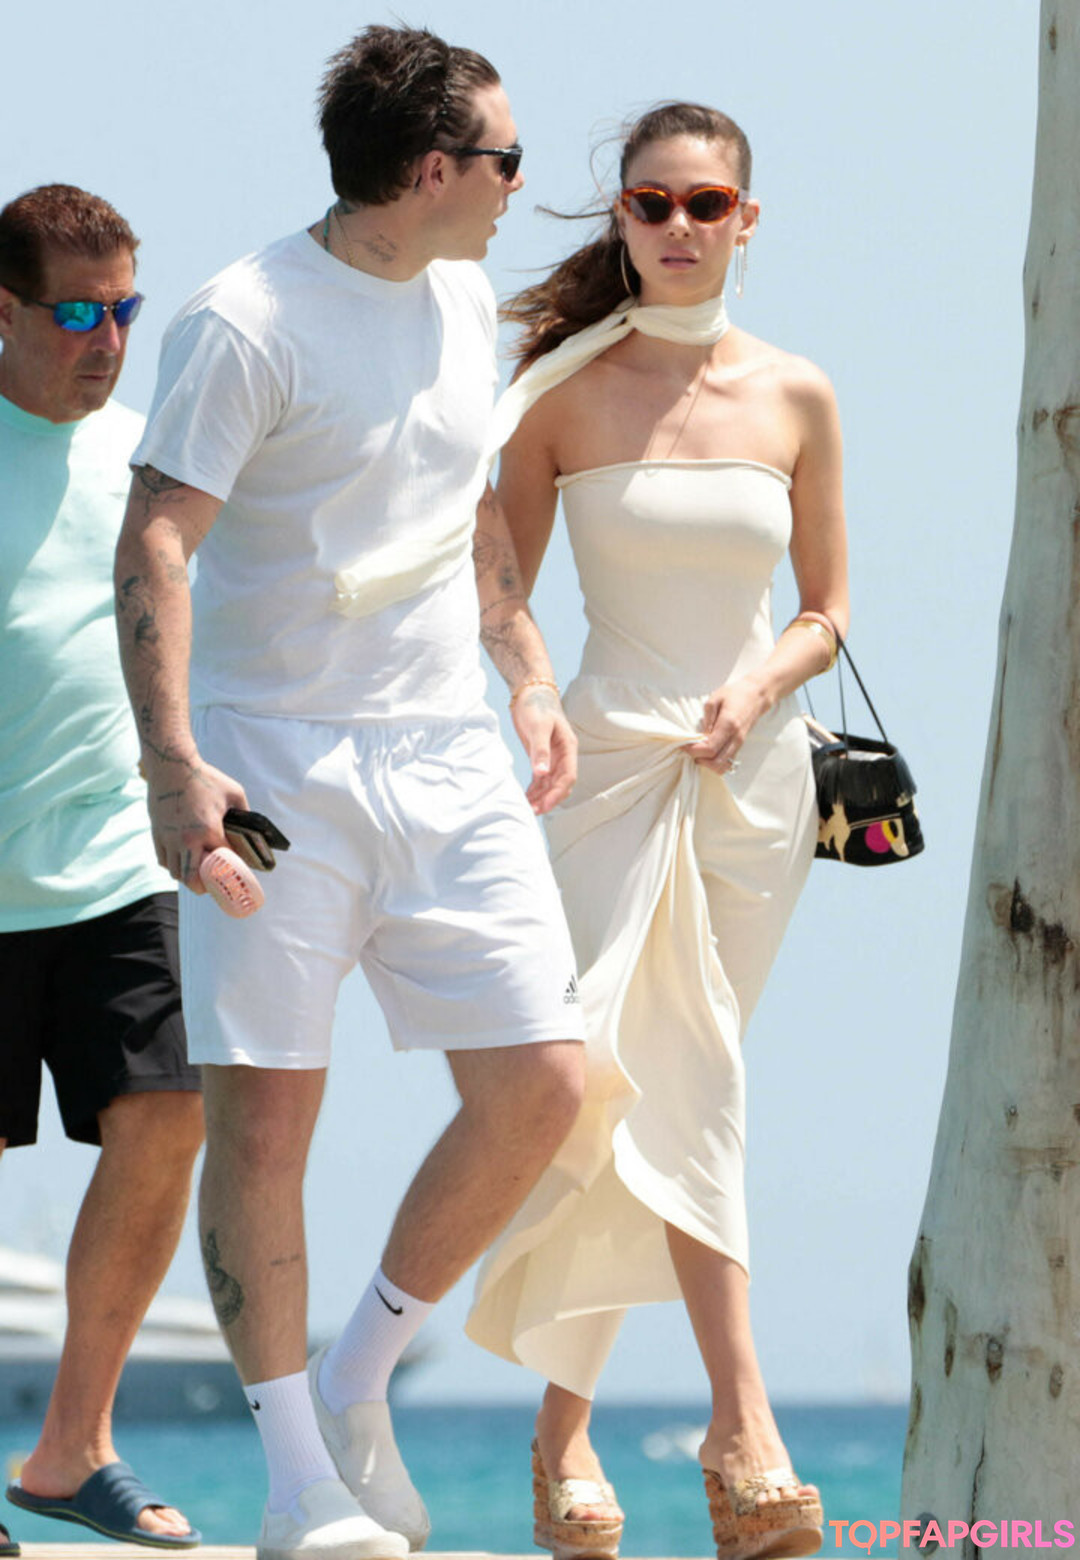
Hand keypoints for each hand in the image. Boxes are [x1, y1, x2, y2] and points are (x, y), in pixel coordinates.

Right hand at [144, 756, 249, 892]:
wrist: (172, 766)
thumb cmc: (204, 778)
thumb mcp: (234, 792)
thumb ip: (245, 813)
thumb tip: (252, 828)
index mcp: (209, 830)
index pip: (222, 860)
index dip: (231, 866)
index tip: (236, 868)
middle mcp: (187, 839)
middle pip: (193, 878)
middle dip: (205, 887)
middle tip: (212, 885)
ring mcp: (169, 838)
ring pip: (176, 873)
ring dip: (188, 876)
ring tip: (198, 873)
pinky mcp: (157, 834)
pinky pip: (163, 861)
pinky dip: (173, 866)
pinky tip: (182, 860)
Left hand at [510, 685, 577, 813]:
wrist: (530, 692)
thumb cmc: (537, 706)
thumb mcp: (538, 727)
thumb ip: (540, 751)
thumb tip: (542, 774)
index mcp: (568, 748)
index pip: (568, 776)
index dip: (557, 793)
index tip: (545, 806)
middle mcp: (563, 755)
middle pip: (560, 783)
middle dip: (549, 799)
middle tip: (533, 811)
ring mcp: (552, 756)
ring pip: (550, 783)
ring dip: (541, 796)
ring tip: (528, 808)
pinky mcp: (540, 756)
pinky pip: (540, 778)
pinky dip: (535, 789)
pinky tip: (526, 798)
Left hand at [681, 677, 768, 772]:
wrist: (756, 695)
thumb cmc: (735, 694)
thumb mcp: (715, 699)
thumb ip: (707, 718)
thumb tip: (700, 736)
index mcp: (728, 725)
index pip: (710, 748)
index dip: (694, 750)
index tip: (683, 745)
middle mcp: (736, 738)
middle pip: (716, 762)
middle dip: (699, 759)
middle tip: (690, 749)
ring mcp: (739, 744)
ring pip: (723, 766)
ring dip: (707, 763)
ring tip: (698, 751)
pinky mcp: (740, 746)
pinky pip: (727, 762)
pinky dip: (715, 762)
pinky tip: (707, 752)